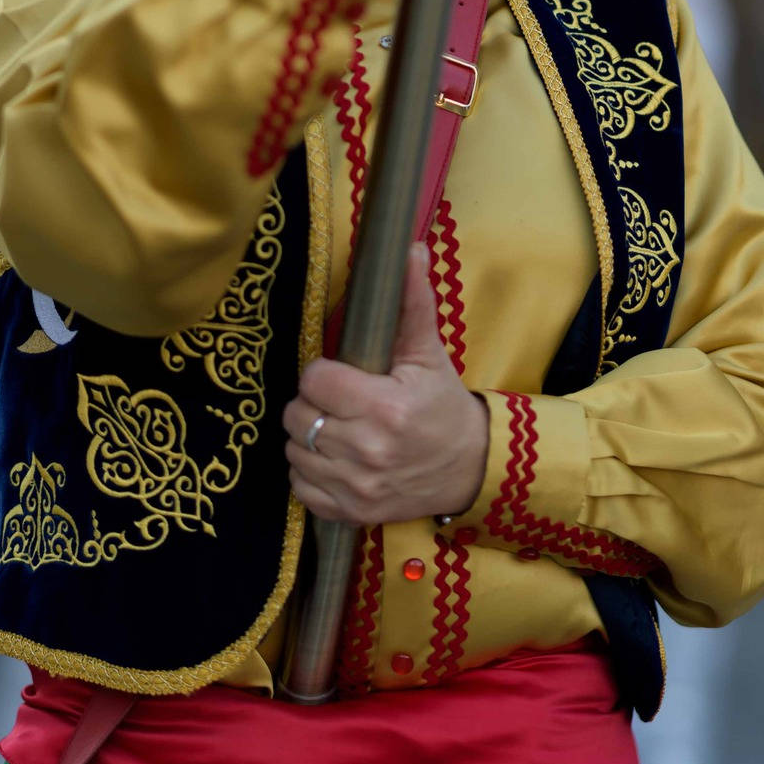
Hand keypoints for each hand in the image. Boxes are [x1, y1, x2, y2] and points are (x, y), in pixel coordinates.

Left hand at [283, 247, 489, 525]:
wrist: (469, 468)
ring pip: (294, 450)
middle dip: (314, 403)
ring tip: (338, 428)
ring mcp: (357, 487)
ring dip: (309, 437)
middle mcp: (368, 451)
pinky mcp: (351, 513)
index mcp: (385, 407)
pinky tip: (335, 459)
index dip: (325, 374)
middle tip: (340, 402)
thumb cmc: (442, 406)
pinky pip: (300, 488)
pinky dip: (310, 472)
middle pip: (298, 415)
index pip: (315, 379)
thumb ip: (412, 303)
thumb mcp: (428, 354)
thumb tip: (409, 250)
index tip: (344, 375)